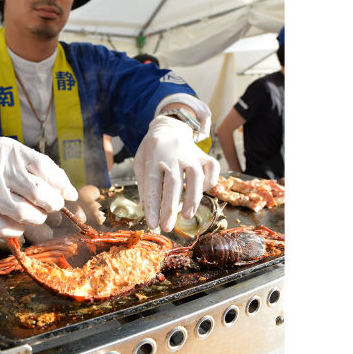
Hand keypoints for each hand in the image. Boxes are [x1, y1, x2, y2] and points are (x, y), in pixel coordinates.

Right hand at [0, 137, 77, 236]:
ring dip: (37, 218)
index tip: (70, 194)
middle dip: (52, 203)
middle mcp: (0, 169)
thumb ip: (39, 168)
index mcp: (13, 152)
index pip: (45, 168)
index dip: (62, 184)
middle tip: (53, 206)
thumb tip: (69, 192)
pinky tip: (19, 225)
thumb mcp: (13, 154)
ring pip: (23, 211)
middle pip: (37, 192)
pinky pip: (3, 226)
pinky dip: (17, 229)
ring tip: (37, 215)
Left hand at [134, 115, 219, 230]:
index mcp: (153, 153)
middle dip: (170, 208)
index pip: (152, 183)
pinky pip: (212, 167)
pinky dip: (210, 181)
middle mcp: (173, 152)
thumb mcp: (141, 162)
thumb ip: (144, 185)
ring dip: (192, 198)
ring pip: (196, 175)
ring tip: (187, 216)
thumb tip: (148, 211)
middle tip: (167, 227)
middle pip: (173, 182)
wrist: (169, 126)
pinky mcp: (203, 154)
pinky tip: (202, 192)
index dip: (152, 205)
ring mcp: (191, 152)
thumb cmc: (152, 149)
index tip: (153, 224)